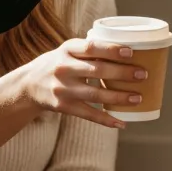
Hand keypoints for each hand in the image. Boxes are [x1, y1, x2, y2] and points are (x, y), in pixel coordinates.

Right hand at [15, 38, 147, 129]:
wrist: (29, 85)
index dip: (111, 50)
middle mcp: (63, 68)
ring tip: (138, 98)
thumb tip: (130, 52)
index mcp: (67, 49)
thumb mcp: (69, 50)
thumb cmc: (59, 63)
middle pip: (97, 71)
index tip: (130, 53)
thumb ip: (91, 50)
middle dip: (122, 73)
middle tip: (143, 74)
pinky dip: (106, 120)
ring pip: (95, 95)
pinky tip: (122, 122)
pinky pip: (88, 114)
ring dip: (119, 98)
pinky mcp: (63, 107)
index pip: (91, 48)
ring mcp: (63, 89)